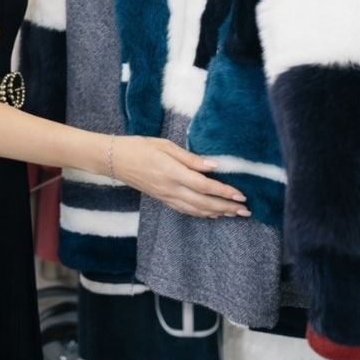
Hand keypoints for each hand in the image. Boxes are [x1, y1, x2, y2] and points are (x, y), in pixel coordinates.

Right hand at [110, 135, 250, 218]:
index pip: (204, 185)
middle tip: (245, 211)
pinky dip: (201, 214)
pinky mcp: (162, 200)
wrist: (115, 160)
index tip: (241, 195)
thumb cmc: (140, 146)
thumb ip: (190, 158)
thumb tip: (213, 166)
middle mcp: (170, 188)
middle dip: (226, 207)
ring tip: (234, 214)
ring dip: (217, 213)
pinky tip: (212, 214)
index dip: (223, 192)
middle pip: (203, 202)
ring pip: (196, 210)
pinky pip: (185, 210)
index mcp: (172, 172)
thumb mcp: (165, 145)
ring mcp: (165, 196)